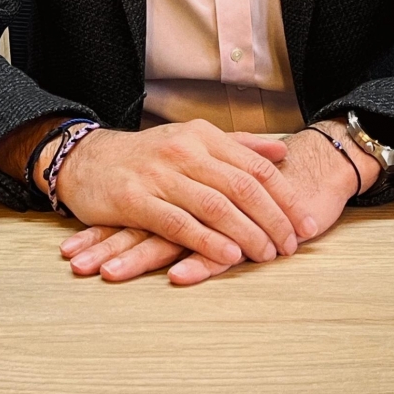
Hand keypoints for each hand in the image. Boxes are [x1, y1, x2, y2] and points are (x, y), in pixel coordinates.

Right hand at [51, 120, 318, 271]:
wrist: (87, 160)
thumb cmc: (147, 155)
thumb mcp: (192, 139)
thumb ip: (238, 146)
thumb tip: (281, 149)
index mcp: (203, 136)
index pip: (256, 166)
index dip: (286, 197)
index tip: (306, 223)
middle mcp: (185, 151)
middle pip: (242, 187)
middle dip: (274, 219)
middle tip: (293, 245)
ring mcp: (160, 175)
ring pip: (215, 206)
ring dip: (247, 234)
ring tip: (268, 255)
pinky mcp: (136, 199)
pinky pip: (179, 223)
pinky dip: (207, 242)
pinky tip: (228, 257)